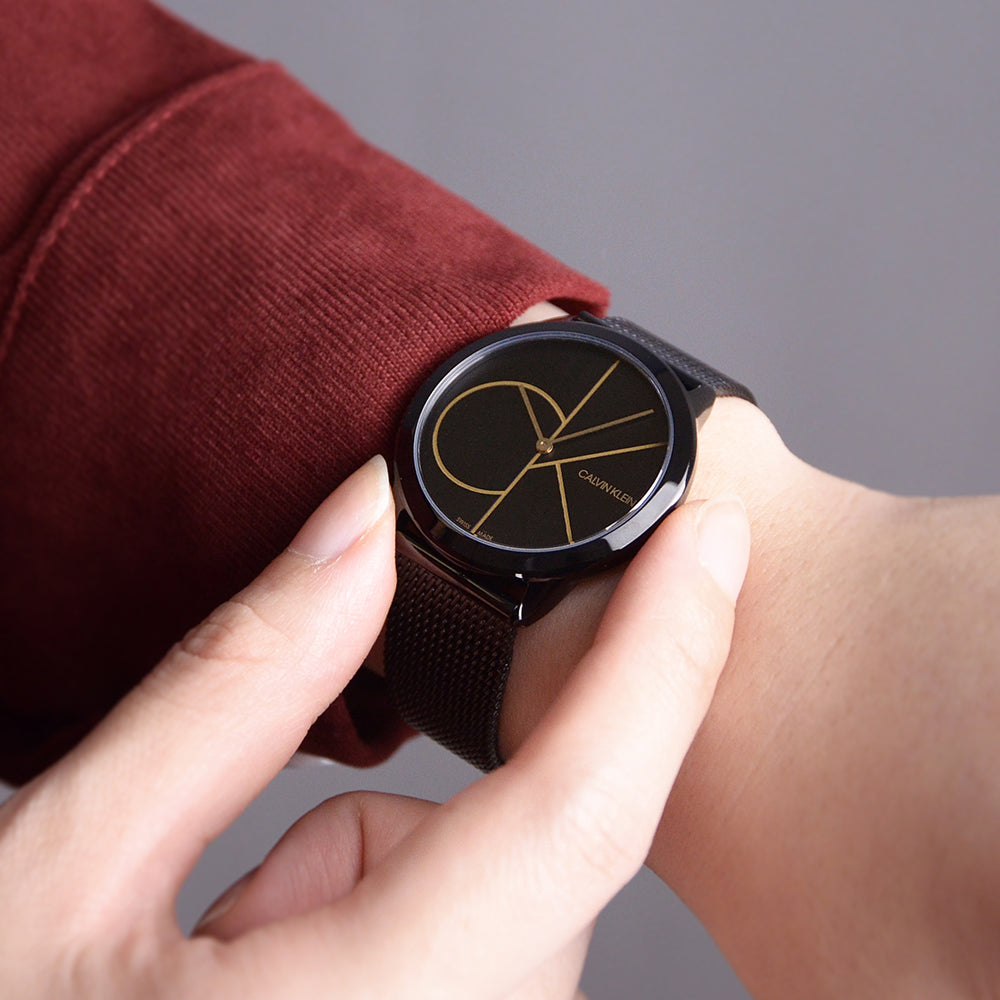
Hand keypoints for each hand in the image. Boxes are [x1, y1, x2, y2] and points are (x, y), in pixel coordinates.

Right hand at [0, 456, 748, 998]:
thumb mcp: (69, 869)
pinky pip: (482, 962)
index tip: (709, 536)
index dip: (666, 649)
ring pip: (501, 909)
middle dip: (393, 830)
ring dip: (380, 888)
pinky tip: (270, 987)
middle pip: (525, 863)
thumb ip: (237, 688)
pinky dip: (394, 935)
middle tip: (222, 905)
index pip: (580, 809)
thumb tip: (359, 528)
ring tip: (220, 963)